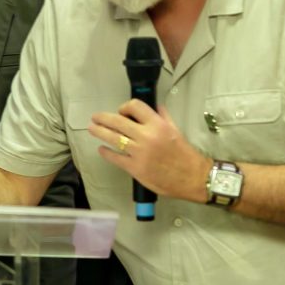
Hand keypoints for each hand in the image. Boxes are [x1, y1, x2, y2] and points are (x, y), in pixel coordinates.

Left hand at [89, 100, 210, 203]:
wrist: (192, 177)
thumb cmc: (185, 153)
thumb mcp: (176, 130)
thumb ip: (164, 117)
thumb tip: (154, 108)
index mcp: (157, 124)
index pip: (135, 107)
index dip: (125, 107)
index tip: (121, 111)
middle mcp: (146, 136)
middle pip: (118, 121)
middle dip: (103, 118)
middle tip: (95, 117)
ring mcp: (138, 153)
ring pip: (113, 138)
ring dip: (100, 132)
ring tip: (92, 129)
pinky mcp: (134, 168)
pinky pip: (116, 158)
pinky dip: (107, 153)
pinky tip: (102, 150)